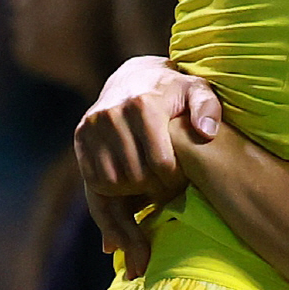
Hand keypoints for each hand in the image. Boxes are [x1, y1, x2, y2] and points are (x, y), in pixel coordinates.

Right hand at [75, 56, 221, 267]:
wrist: (135, 77)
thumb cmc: (175, 89)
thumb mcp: (198, 90)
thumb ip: (207, 107)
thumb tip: (206, 132)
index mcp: (143, 104)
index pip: (160, 162)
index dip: (174, 181)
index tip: (183, 184)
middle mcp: (112, 115)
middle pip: (133, 176)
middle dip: (153, 193)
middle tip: (167, 196)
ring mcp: (92, 127)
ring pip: (109, 184)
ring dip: (128, 200)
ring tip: (148, 201)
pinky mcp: (80, 137)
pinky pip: (91, 181)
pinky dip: (107, 201)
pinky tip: (124, 213)